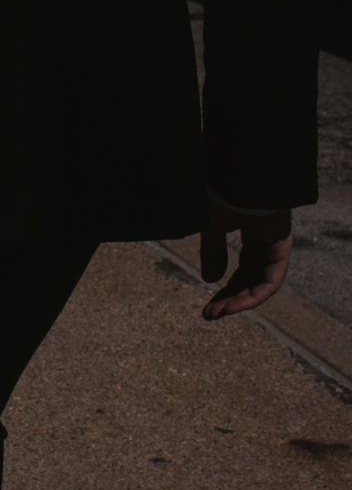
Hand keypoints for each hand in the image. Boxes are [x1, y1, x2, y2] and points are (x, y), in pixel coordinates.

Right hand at [199, 194, 291, 320]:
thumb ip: (212, 252)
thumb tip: (210, 280)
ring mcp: (276, 244)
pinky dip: (255, 295)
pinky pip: (272, 279)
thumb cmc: (223, 193)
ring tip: (218, 313)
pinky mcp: (281, 246)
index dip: (225, 289)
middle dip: (230, 299)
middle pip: (251, 280)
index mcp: (252, 234)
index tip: (207, 305)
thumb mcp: (211, 227)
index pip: (242, 270)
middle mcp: (267, 242)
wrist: (238, 175)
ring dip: (241, 301)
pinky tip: (235, 305)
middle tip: (210, 314)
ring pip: (261, 283)